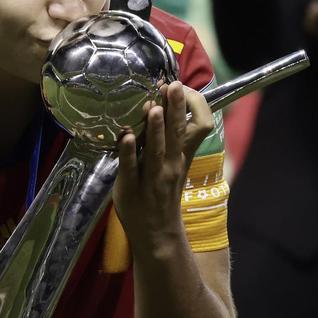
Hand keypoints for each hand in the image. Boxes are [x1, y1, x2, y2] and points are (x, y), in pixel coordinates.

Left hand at [113, 83, 214, 250]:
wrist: (157, 232)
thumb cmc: (161, 193)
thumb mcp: (172, 165)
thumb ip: (167, 140)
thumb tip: (158, 106)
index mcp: (180, 157)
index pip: (190, 128)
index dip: (185, 107)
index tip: (178, 85)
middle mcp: (170, 165)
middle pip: (175, 134)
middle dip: (174, 109)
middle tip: (173, 84)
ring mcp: (151, 178)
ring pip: (155, 151)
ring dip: (154, 129)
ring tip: (153, 107)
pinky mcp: (130, 188)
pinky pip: (129, 168)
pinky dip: (128, 153)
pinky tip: (127, 137)